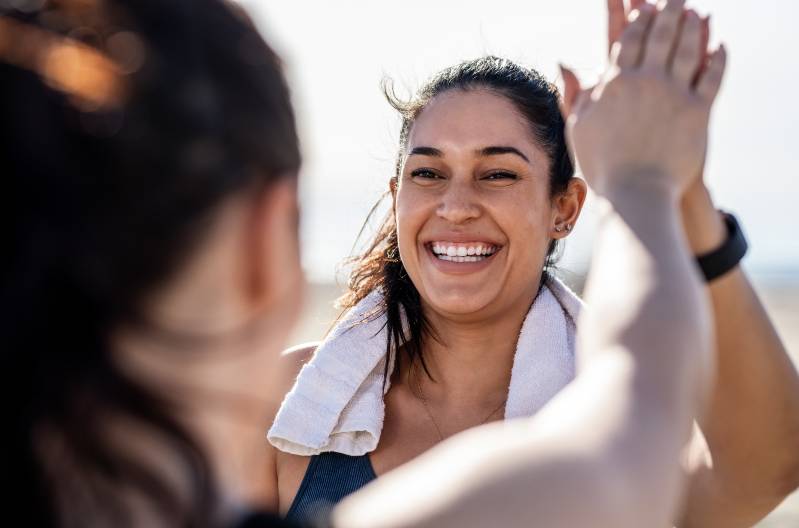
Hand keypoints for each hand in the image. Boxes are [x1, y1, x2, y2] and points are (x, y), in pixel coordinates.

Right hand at [561, 0, 725, 199]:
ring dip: (692, 26)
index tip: (643, 6)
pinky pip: (712, 76)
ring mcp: (674, 94)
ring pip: (687, 48)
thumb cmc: (602, 165)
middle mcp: (646, 81)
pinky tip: (719, 46)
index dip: (637, 19)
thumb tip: (564, 63)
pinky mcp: (698, 111)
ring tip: (695, 12)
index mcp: (616, 83)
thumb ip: (575, 93)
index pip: (628, 39)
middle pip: (660, 35)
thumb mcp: (579, 127)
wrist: (635, 193)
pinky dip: (717, 58)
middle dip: (668, 10)